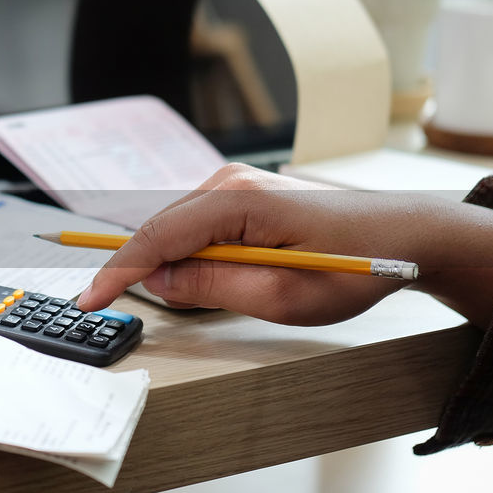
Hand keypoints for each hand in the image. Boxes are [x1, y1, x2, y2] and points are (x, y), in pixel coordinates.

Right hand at [76, 164, 492, 328]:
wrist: (404, 235)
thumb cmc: (355, 266)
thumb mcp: (284, 296)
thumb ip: (214, 287)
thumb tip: (159, 281)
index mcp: (238, 202)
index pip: (157, 238)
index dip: (117, 272)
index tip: (88, 301)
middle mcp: (230, 183)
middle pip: (160, 231)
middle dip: (137, 271)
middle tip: (115, 309)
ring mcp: (236, 185)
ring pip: (177, 231)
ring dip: (170, 266)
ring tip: (191, 298)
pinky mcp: (244, 196)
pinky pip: (198, 229)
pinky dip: (190, 256)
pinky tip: (209, 279)